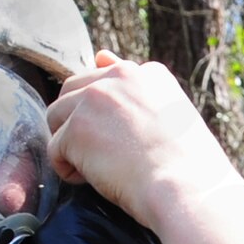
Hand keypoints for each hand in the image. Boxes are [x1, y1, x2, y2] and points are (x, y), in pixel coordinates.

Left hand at [46, 52, 239, 226]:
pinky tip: (97, 180)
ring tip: (101, 168)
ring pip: (57, 118)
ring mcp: (94, 99)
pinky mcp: (76, 128)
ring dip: (70, 145)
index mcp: (148, 73)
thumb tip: (100, 55)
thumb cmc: (188, 166)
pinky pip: (55, 150)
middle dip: (77, 123)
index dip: (106, 116)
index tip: (125, 140)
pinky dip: (69, 171)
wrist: (185, 189)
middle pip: (72, 92)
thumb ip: (135, 86)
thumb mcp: (173, 114)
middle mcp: (118, 76)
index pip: (105, 81)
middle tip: (105, 155)